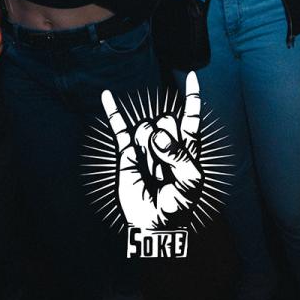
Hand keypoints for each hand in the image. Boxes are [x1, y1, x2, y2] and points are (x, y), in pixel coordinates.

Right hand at [102, 71, 204, 229]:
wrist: (155, 223)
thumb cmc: (179, 204)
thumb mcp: (191, 180)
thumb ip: (180, 155)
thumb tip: (156, 134)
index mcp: (187, 146)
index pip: (191, 116)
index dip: (193, 96)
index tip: (193, 76)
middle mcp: (166, 141)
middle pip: (167, 119)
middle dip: (167, 142)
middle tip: (167, 171)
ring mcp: (146, 146)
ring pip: (147, 128)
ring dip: (150, 152)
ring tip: (153, 174)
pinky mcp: (127, 153)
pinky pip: (119, 129)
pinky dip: (113, 111)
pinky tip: (107, 95)